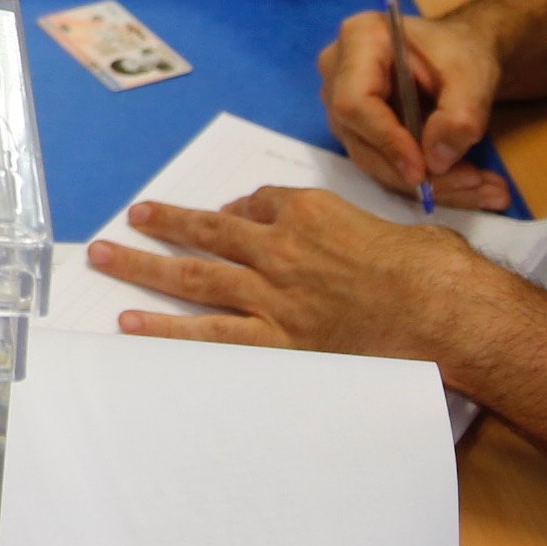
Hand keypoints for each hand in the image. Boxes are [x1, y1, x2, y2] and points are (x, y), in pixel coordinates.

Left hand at [87, 185, 515, 358]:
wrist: (442, 310)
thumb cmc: (430, 270)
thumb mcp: (392, 225)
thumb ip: (354, 228)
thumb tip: (345, 242)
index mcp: (308, 213)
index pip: (257, 204)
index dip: (235, 210)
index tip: (221, 215)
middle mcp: (278, 248)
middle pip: (207, 230)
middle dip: (164, 224)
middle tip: (131, 219)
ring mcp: (272, 296)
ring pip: (193, 276)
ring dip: (143, 267)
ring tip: (104, 259)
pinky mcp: (277, 341)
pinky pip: (208, 335)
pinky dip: (166, 329)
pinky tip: (132, 324)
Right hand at [319, 2, 508, 202]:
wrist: (459, 52)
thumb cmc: (461, 51)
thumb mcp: (474, 75)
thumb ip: (460, 114)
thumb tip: (436, 162)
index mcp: (358, 39)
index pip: (355, 102)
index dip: (386, 140)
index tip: (426, 170)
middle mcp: (337, 72)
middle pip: (360, 137)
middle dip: (414, 171)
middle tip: (473, 184)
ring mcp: (341, 102)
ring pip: (372, 158)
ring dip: (426, 182)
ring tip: (483, 188)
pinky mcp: (357, 128)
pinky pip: (382, 163)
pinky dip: (424, 179)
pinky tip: (465, 184)